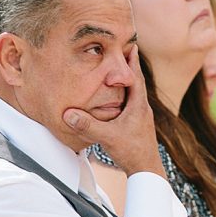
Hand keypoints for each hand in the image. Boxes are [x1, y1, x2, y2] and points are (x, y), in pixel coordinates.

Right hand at [63, 46, 163, 176]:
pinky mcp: (140, 127)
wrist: (147, 172)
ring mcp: (142, 118)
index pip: (136, 76)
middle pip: (137, 82)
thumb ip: (87, 125)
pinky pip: (133, 106)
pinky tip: (120, 100)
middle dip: (130, 67)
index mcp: (138, 105)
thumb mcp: (106, 137)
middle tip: (125, 51)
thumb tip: (68, 115)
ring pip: (135, 95)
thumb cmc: (132, 152)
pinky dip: (126, 97)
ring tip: (120, 73)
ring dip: (128, 82)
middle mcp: (143, 109)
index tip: (131, 44)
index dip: (132, 60)